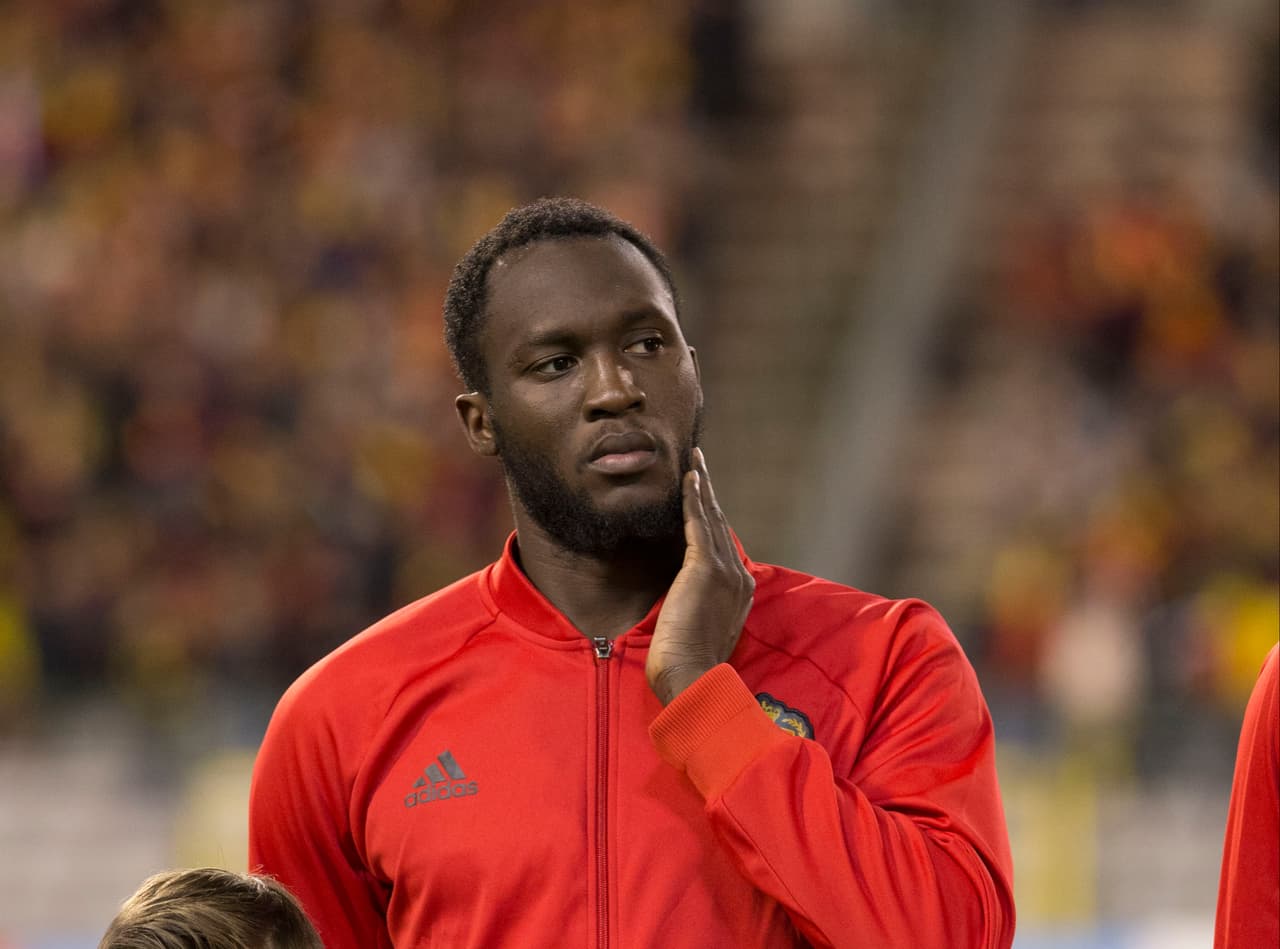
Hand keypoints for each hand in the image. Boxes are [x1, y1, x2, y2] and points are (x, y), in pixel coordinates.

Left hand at [647, 448, 754, 704]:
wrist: (692, 677)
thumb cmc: (689, 664)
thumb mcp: (700, 630)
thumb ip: (698, 609)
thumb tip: (684, 601)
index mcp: (739, 592)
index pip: (723, 546)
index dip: (713, 518)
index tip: (704, 497)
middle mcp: (738, 576)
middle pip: (721, 525)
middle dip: (709, 494)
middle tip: (699, 464)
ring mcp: (724, 571)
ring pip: (711, 518)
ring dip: (702, 486)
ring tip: (694, 461)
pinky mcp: (705, 568)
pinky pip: (698, 523)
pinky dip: (695, 498)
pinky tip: (690, 478)